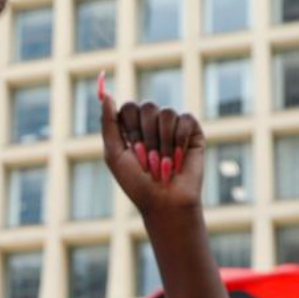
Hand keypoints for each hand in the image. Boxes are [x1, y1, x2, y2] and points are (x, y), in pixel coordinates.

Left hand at [100, 78, 205, 218]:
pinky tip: (179, 159)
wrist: (165, 202)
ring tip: (164, 165)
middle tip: (148, 161)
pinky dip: (180, 141)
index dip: (131, 128)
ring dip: (163, 143)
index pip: (129, 107)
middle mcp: (152, 123)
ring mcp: (172, 125)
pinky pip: (185, 119)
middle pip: (147, 106)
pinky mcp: (192, 130)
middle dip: (147, 137)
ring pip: (166, 113)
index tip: (133, 150)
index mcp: (132, 127)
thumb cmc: (137, 183)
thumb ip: (108, 124)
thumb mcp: (114, 154)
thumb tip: (106, 95)